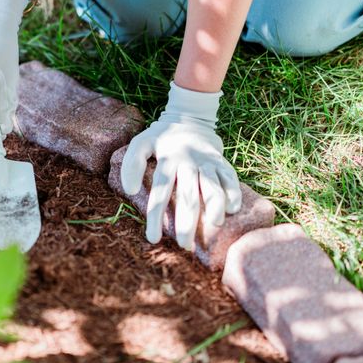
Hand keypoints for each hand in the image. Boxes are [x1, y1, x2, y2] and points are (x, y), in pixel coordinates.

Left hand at [121, 82, 242, 249]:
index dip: (156, 216)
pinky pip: (230, 176)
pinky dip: (233, 190)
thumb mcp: (141, 143)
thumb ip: (132, 164)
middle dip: (188, 220)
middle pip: (188, 193)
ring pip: (212, 184)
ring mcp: (206, 161)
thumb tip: (130, 191)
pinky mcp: (221, 161)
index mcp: (167, 159)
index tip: (153, 238)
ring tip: (215, 224)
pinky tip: (232, 208)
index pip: (160, 191)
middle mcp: (188, 161)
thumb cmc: (162, 138)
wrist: (189, 118)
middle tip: (185, 245)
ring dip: (214, 204)